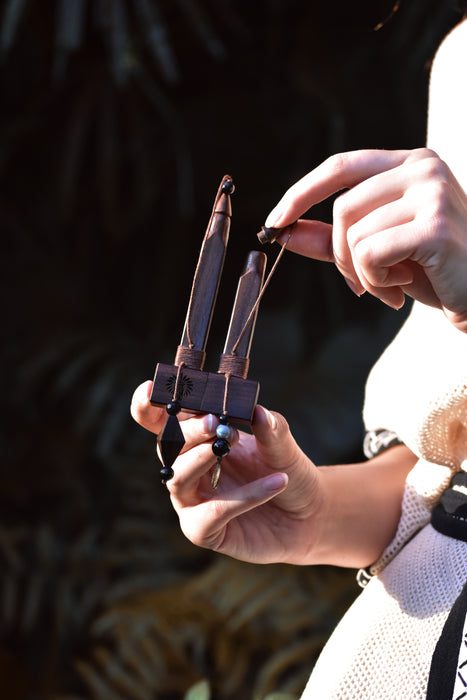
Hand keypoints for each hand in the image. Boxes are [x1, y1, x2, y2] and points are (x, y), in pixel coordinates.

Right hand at [130, 381, 323, 564]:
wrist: (309, 512)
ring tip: (233, 443)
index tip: (149, 389)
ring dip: (202, 458)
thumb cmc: (285, 469)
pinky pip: (212, 513)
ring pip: (178, 478)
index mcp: (196, 439)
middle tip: (216, 422)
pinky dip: (243, 497)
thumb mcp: (281, 443)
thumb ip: (271, 428)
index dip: (146, 406)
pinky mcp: (203, 530)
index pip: (160, 421)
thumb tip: (258, 411)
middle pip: (167, 446)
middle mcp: (187, 468)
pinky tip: (276, 482)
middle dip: (188, 431)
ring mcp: (192, 500)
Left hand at [265, 148, 466, 332]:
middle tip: (360, 282)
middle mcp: (424, 168)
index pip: (340, 165)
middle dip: (340, 255)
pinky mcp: (434, 226)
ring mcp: (432, 193)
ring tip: (392, 284)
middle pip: (342, 207)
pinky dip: (377, 281)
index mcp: (410, 164)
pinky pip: (370, 254)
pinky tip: (405, 286)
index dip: (301, 193)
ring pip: (354, 234)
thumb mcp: (376, 250)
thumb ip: (332, 238)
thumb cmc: (433, 270)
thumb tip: (285, 230)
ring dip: (362, 273)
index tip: (274, 222)